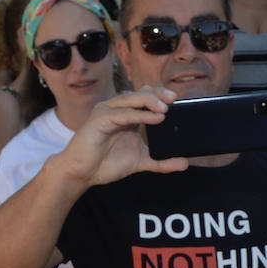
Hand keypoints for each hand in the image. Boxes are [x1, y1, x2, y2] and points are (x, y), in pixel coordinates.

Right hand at [55, 87, 188, 188]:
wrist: (82, 174)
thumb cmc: (106, 163)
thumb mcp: (140, 161)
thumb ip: (161, 162)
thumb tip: (184, 163)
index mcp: (127, 115)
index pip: (146, 97)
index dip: (161, 95)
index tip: (178, 100)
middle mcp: (117, 109)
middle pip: (140, 93)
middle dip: (158, 94)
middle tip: (174, 98)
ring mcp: (107, 112)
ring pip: (131, 100)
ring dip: (150, 102)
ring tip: (165, 109)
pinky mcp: (99, 120)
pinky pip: (122, 114)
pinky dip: (139, 115)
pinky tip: (154, 118)